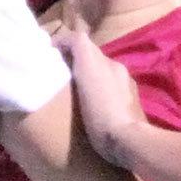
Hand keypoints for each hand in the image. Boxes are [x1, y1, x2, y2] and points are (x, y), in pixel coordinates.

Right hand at [53, 29, 146, 166]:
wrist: (128, 141)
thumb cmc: (101, 111)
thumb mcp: (88, 71)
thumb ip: (79, 48)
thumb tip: (66, 38)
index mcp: (106, 61)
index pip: (81, 41)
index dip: (63, 42)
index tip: (48, 53)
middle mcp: (118, 68)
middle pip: (92, 56)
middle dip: (76, 60)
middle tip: (58, 73)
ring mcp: (127, 87)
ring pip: (102, 73)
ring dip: (88, 76)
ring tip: (74, 90)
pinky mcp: (131, 106)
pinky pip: (111, 90)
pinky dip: (100, 91)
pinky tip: (93, 105)